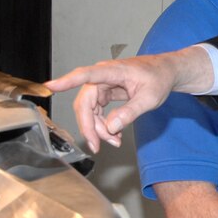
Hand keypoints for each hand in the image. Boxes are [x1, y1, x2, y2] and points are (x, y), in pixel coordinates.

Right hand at [45, 54, 178, 150]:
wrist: (167, 72)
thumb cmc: (159, 78)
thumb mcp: (150, 98)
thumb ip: (130, 112)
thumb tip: (111, 127)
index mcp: (113, 71)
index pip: (86, 75)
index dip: (67, 82)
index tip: (50, 87)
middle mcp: (103, 76)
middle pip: (85, 103)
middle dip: (89, 126)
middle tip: (97, 146)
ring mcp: (103, 84)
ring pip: (89, 110)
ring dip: (98, 128)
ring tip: (115, 141)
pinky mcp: (105, 92)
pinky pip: (97, 111)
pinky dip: (103, 124)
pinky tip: (114, 134)